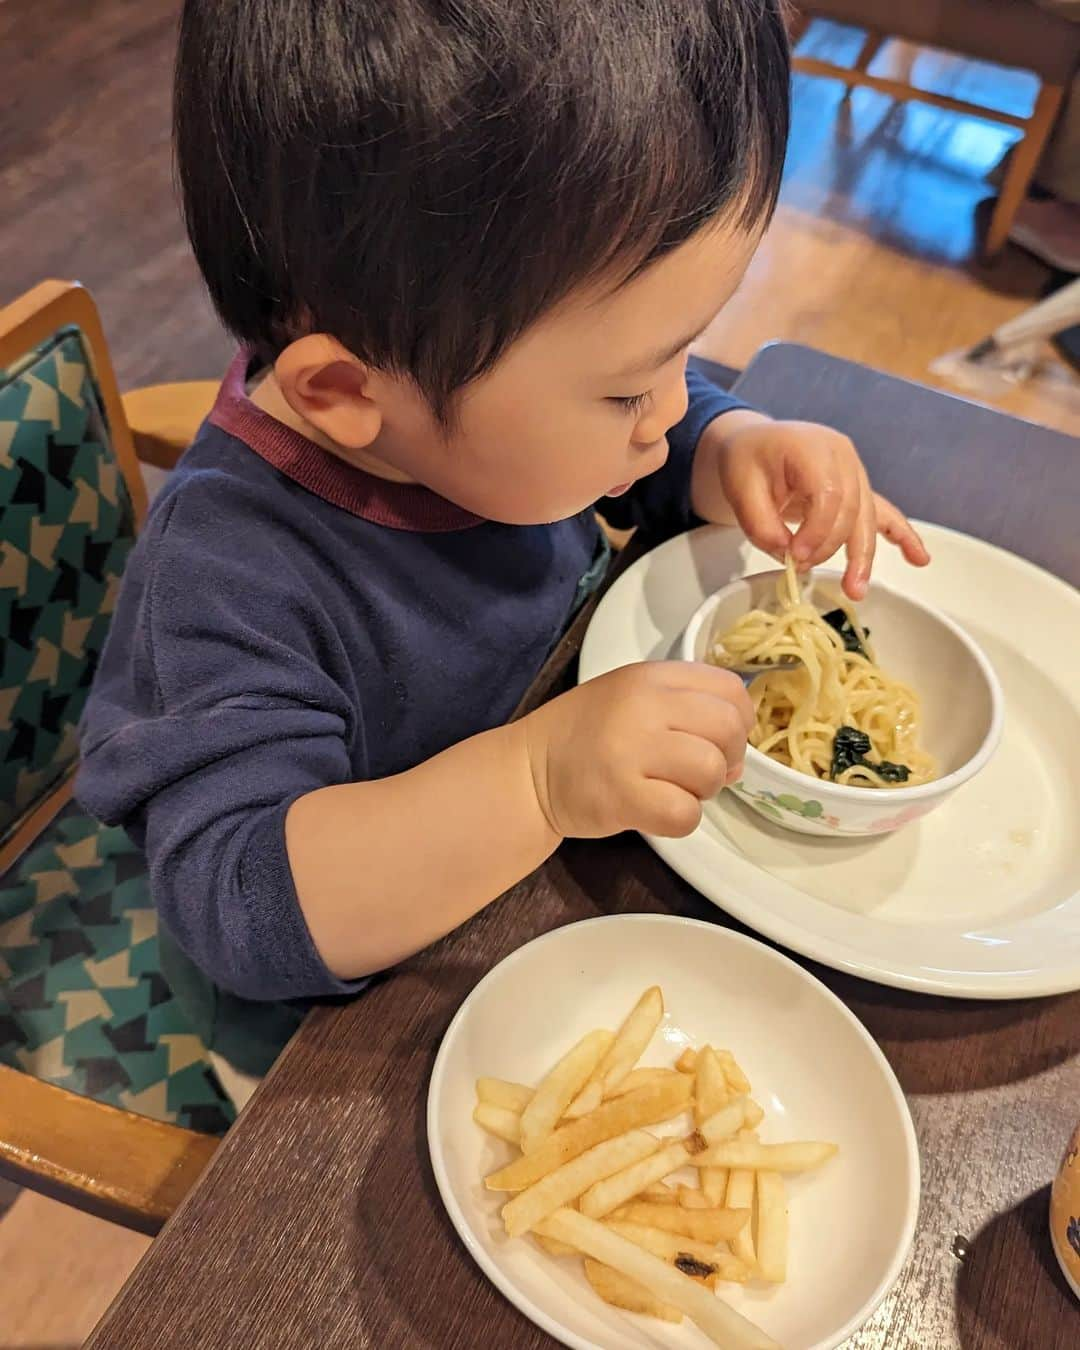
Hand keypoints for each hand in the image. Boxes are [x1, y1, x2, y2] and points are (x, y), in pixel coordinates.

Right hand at [523, 662, 752, 838]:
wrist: (526, 772)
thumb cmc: (584, 736)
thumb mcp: (631, 699)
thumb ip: (684, 711)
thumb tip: (737, 758)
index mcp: (650, 676)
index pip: (729, 688)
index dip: (737, 720)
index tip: (716, 741)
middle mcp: (643, 706)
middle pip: (727, 729)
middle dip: (726, 758)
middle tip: (697, 773)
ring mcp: (630, 750)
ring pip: (710, 771)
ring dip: (702, 791)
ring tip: (672, 790)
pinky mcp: (622, 796)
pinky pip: (684, 813)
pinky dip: (680, 820)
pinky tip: (657, 812)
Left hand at [691, 411, 929, 598]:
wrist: (754, 443)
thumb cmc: (746, 461)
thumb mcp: (739, 488)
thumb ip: (760, 524)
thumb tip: (788, 555)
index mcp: (814, 448)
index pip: (829, 495)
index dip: (817, 532)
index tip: (795, 555)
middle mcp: (842, 456)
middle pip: (852, 509)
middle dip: (832, 548)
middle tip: (802, 569)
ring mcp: (854, 471)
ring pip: (867, 518)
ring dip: (864, 556)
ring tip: (856, 590)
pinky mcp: (858, 488)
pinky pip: (884, 512)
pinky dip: (902, 535)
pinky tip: (919, 558)